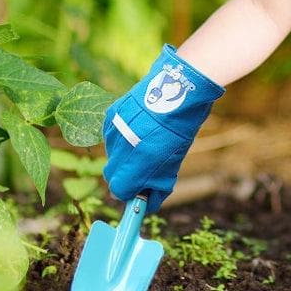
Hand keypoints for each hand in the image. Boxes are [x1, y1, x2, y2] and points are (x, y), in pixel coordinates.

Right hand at [103, 45, 223, 212]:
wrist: (177, 87)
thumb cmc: (181, 126)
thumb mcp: (174, 158)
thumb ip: (158, 182)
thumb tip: (148, 203)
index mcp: (140, 160)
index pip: (120, 189)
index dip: (130, 192)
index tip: (139, 192)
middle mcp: (121, 146)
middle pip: (112, 175)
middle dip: (126, 177)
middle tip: (143, 171)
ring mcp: (112, 130)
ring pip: (111, 156)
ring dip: (124, 157)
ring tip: (144, 144)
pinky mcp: (109, 117)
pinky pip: (110, 138)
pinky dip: (121, 140)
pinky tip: (137, 131)